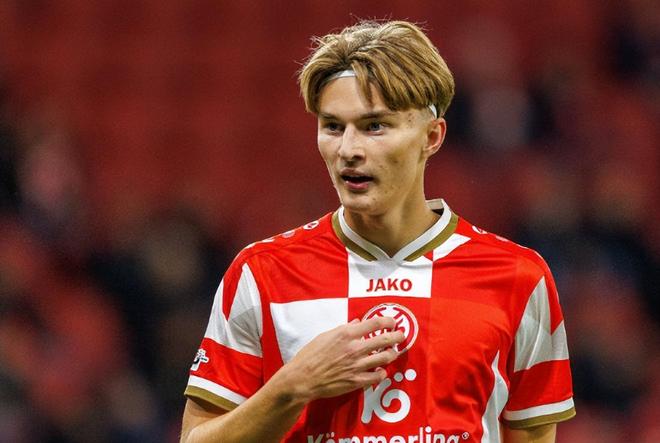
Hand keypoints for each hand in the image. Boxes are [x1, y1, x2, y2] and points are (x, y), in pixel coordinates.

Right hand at [278, 316, 404, 402]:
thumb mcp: (325, 335)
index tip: (392, 322)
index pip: (375, 323)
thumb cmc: (310, 355)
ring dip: (392, 354)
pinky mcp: (356, 381)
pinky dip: (382, 373)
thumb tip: (358, 323)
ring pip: (385, 358)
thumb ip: (344, 328)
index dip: (388, 321)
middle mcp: (355, 348)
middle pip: (385, 339)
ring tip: (392, 352)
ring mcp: (357, 365)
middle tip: (401, 335)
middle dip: (397, 336)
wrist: (303, 378)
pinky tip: (381, 370)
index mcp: (346, 334)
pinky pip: (377, 376)